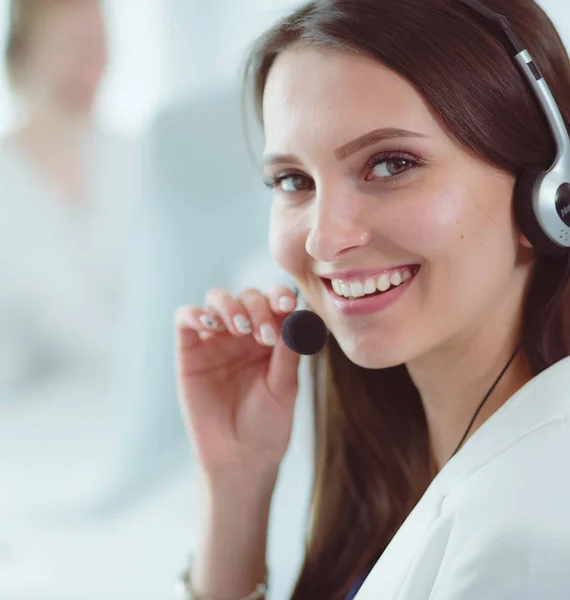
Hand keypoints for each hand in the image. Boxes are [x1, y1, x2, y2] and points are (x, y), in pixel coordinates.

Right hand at [175, 285, 300, 482]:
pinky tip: (209, 324)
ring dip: (229, 305)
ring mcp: (216, 340)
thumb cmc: (268, 424)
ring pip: (217, 299)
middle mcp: (244, 333)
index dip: (280, 295)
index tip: (287, 306)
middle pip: (248, 296)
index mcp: (272, 337)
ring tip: (240, 329)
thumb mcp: (285, 388)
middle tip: (264, 336)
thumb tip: (300, 316)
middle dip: (257, 307)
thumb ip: (289, 353)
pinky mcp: (190, 351)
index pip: (275, 301)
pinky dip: (194, 313)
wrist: (240, 459)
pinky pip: (185, 319)